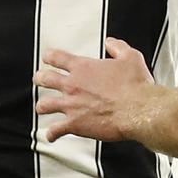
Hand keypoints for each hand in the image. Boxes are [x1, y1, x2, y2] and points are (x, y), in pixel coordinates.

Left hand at [33, 37, 152, 142]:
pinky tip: (51, 135)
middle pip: (45, 79)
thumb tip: (111, 43)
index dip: (50, 57)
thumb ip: (118, 47)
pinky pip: (56, 130)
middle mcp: (73, 85)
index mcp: (84, 67)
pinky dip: (51, 133)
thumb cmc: (135, 86)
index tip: (48, 58)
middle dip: (40, 79)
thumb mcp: (130, 57)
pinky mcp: (74, 124)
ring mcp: (71, 105)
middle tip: (39, 79)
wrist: (138, 109)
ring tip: (41, 107)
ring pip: (45, 105)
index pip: (57, 57)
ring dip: (42, 106)